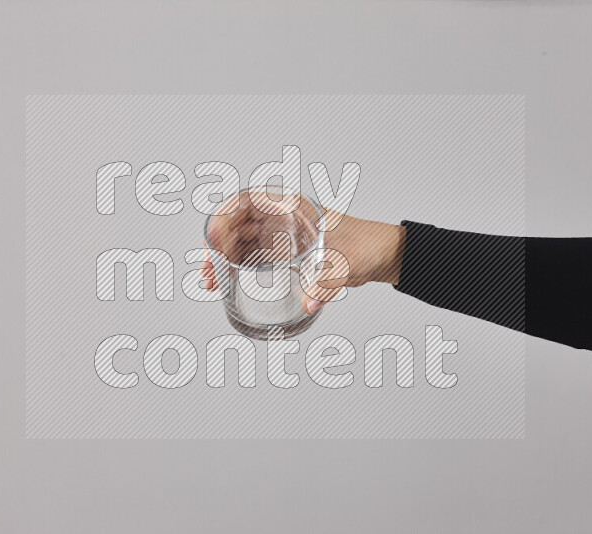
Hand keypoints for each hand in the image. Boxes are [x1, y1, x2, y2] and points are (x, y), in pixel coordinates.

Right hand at [201, 207, 404, 314]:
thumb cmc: (366, 244)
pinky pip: (251, 255)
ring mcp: (280, 234)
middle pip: (236, 223)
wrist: (381, 255)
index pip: (247, 201)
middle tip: (210, 269)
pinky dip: (236, 267)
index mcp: (292, 206)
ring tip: (211, 281)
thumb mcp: (344, 262)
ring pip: (240, 240)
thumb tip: (309, 303)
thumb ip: (326, 283)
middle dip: (218, 244)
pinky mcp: (283, 252)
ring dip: (223, 258)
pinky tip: (226, 281)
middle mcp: (281, 217)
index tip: (216, 240)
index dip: (225, 218)